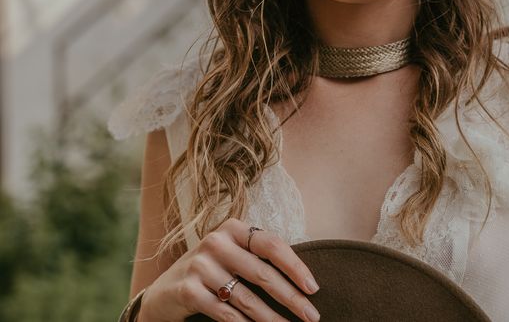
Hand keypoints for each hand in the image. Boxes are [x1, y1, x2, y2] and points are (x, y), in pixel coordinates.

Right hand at [138, 218, 319, 321]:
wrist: (162, 293)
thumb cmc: (210, 271)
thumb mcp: (232, 255)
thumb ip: (259, 258)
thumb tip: (302, 280)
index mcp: (233, 228)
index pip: (272, 245)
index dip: (296, 267)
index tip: (313, 288)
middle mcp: (216, 242)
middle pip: (263, 273)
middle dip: (291, 297)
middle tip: (312, 316)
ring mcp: (200, 265)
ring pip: (247, 298)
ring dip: (272, 318)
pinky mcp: (188, 290)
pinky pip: (226, 313)